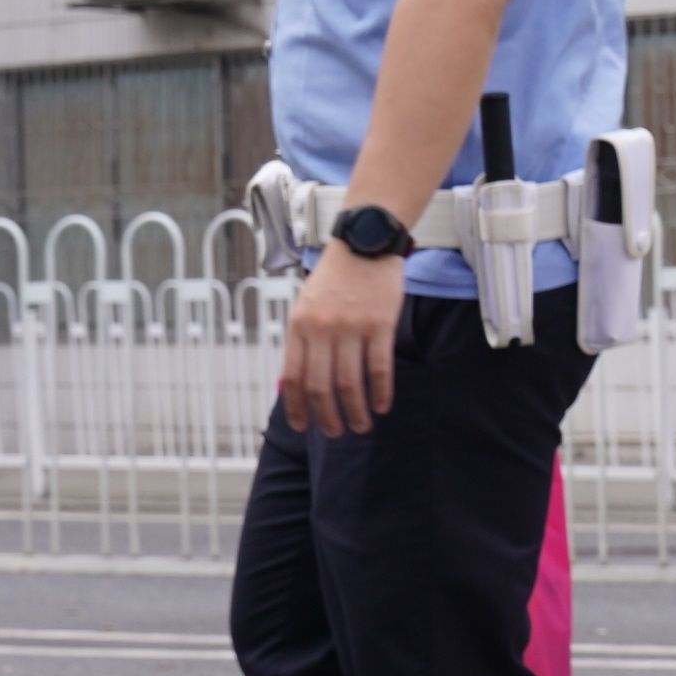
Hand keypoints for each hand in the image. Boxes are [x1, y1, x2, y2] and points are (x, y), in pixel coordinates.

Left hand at [278, 242, 404, 436]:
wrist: (364, 243)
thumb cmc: (335, 277)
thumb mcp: (306, 305)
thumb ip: (302, 341)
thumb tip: (294, 383)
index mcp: (299, 326)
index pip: (292, 378)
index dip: (296, 408)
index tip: (302, 427)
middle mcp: (322, 329)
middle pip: (320, 386)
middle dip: (327, 417)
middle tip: (336, 432)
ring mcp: (351, 327)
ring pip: (350, 383)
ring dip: (356, 411)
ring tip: (362, 426)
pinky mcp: (380, 324)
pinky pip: (379, 368)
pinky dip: (381, 392)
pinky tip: (383, 405)